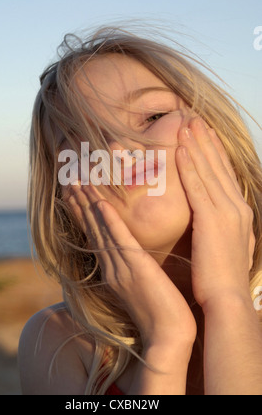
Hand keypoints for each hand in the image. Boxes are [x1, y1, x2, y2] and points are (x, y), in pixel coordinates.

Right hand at [66, 182, 196, 348]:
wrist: (168, 337)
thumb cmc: (160, 313)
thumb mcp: (141, 287)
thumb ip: (132, 269)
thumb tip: (131, 256)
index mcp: (112, 270)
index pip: (94, 236)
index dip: (83, 214)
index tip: (75, 194)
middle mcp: (111, 266)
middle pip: (91, 229)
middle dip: (79, 204)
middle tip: (68, 182)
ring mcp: (120, 267)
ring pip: (100, 230)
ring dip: (88, 205)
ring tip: (77, 183)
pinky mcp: (136, 268)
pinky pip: (120, 240)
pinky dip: (110, 221)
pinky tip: (101, 204)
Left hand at [176, 116, 255, 309]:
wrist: (228, 300)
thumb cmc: (223, 277)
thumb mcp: (229, 245)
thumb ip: (224, 227)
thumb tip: (218, 219)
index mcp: (240, 213)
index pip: (226, 175)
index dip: (215, 153)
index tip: (206, 135)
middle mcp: (237, 207)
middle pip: (219, 166)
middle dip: (206, 141)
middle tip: (195, 119)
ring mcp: (226, 212)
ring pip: (208, 171)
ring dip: (196, 145)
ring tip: (185, 124)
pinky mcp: (211, 220)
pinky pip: (197, 186)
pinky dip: (189, 166)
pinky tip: (179, 149)